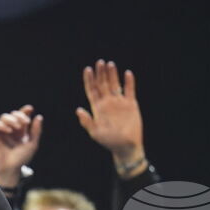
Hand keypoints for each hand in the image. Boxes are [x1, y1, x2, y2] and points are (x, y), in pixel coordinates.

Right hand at [0, 105, 42, 188]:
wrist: (10, 168)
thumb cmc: (21, 158)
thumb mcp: (32, 144)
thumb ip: (36, 131)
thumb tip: (39, 117)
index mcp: (21, 130)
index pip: (22, 116)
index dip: (25, 110)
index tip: (30, 109)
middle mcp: (11, 129)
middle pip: (13, 114)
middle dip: (19, 115)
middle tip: (25, 123)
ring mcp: (2, 131)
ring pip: (4, 117)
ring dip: (11, 119)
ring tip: (17, 126)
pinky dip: (2, 125)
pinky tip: (9, 130)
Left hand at [75, 60, 145, 177]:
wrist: (125, 146)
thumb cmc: (109, 141)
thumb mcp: (95, 133)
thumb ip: (87, 121)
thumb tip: (78, 110)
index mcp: (97, 108)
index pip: (91, 90)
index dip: (89, 80)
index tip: (88, 69)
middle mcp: (107, 103)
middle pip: (102, 84)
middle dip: (100, 73)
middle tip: (100, 62)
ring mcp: (119, 103)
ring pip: (115, 85)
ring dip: (112, 74)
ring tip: (110, 64)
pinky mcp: (131, 104)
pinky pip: (129, 90)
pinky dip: (129, 82)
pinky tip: (127, 73)